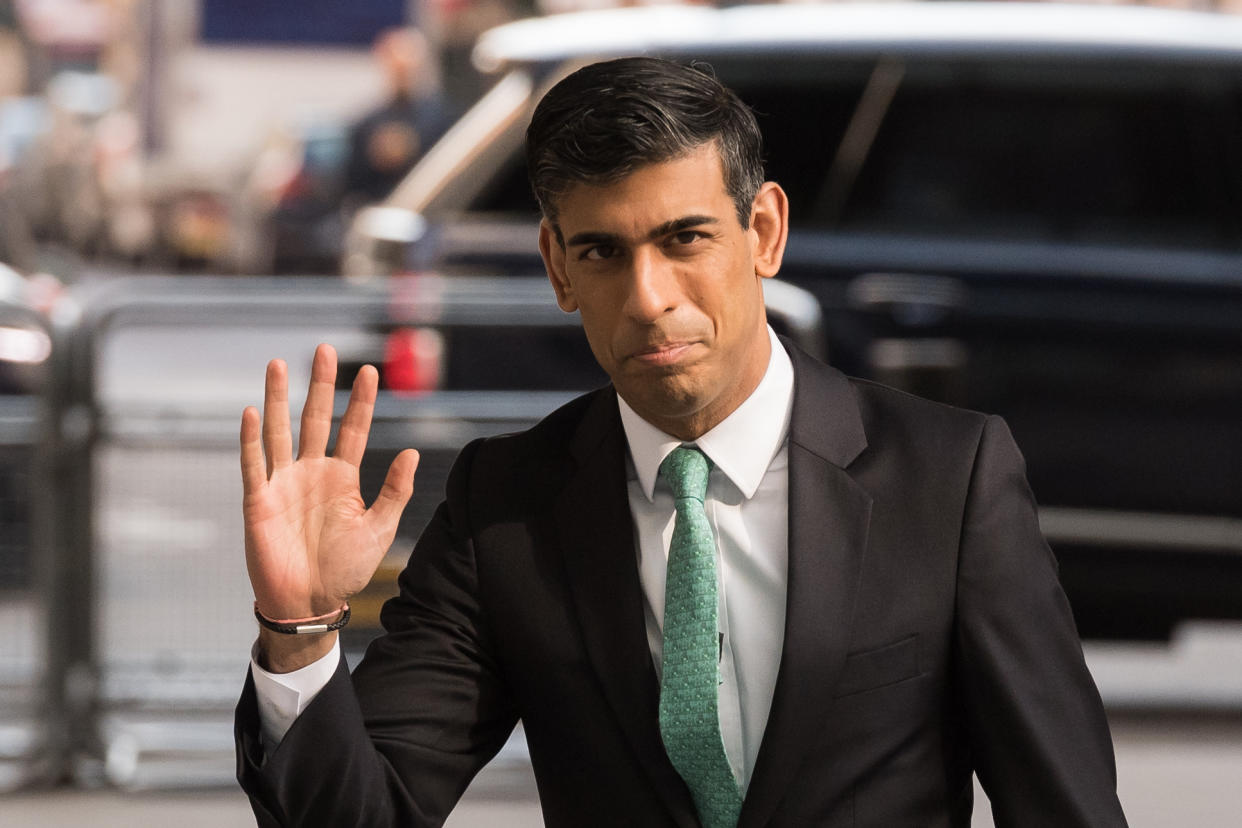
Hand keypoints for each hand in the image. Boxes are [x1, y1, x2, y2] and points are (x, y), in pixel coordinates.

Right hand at [241, 344, 417, 662]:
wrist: (309, 602)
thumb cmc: (345, 568)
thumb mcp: (379, 528)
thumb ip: (395, 491)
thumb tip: (413, 452)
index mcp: (343, 477)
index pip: (353, 428)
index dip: (361, 401)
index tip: (370, 370)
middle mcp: (312, 471)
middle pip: (316, 418)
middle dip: (320, 384)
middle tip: (325, 349)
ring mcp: (284, 483)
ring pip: (280, 431)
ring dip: (277, 398)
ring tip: (278, 364)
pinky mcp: (259, 500)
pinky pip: (254, 464)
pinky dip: (252, 439)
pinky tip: (252, 412)